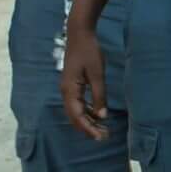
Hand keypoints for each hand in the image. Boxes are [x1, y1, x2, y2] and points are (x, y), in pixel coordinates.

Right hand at [59, 25, 109, 140]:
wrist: (79, 34)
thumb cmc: (89, 51)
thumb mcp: (97, 73)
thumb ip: (99, 95)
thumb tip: (102, 115)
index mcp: (70, 90)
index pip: (78, 116)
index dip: (88, 129)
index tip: (100, 137)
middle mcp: (66, 92)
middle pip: (74, 117)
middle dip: (88, 128)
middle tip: (104, 136)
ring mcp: (67, 88)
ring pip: (76, 111)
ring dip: (88, 121)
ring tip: (102, 128)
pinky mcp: (72, 85)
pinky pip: (78, 103)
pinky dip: (87, 111)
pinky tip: (97, 114)